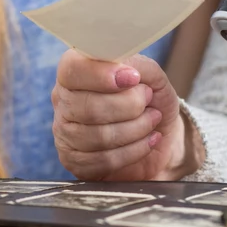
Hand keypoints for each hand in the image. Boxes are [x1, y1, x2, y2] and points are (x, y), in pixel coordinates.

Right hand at [51, 50, 194, 180]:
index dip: (101, 75)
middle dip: (129, 104)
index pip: (71, 70)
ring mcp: (66, 134)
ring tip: (153, 119)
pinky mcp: (76, 162)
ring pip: (99, 135)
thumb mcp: (151, 76)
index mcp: (75, 73)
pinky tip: (149, 140)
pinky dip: (136, 149)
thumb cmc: (151, 100)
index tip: (132, 78)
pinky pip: (105, 159)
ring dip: (137, 127)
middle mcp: (64, 101)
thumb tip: (125, 69)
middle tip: (148, 99)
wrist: (162, 135)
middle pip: (88, 106)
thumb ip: (138, 65)